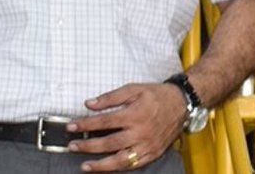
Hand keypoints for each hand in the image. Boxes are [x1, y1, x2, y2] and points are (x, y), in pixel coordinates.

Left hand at [66, 83, 186, 171]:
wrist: (182, 103)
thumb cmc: (157, 96)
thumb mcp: (134, 89)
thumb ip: (111, 97)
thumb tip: (89, 104)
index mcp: (135, 114)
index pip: (104, 121)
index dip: (85, 125)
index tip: (72, 126)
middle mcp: (140, 132)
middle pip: (109, 143)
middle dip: (87, 146)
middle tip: (72, 146)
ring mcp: (147, 145)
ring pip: (120, 160)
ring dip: (100, 165)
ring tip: (85, 165)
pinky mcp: (152, 153)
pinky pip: (133, 165)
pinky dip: (118, 168)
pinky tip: (107, 168)